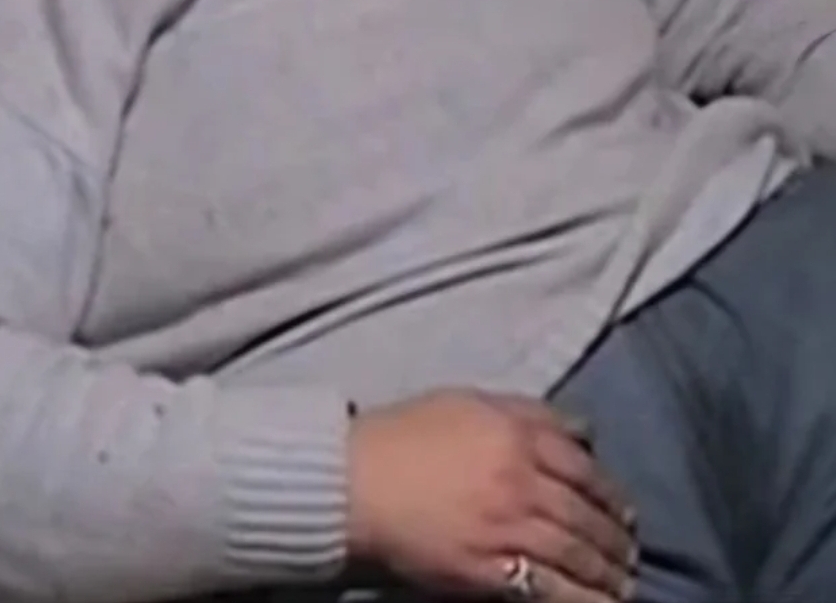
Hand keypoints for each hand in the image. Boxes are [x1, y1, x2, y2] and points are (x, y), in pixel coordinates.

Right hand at [346, 391, 637, 601]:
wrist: (355, 478)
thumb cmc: (406, 433)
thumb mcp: (468, 402)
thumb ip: (528, 411)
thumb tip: (582, 428)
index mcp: (517, 435)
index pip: (584, 468)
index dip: (611, 493)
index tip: (624, 510)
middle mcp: (521, 480)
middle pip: (586, 514)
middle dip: (616, 537)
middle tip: (630, 551)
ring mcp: (506, 527)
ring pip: (576, 554)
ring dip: (607, 571)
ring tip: (622, 583)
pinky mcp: (488, 571)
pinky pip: (548, 590)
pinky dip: (581, 598)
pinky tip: (597, 602)